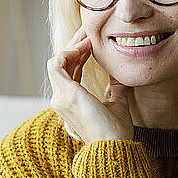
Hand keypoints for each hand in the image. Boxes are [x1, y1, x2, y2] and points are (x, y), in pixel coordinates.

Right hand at [47, 25, 133, 143]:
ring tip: (88, 36)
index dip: (80, 54)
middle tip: (88, 30)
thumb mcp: (117, 102)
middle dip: (75, 44)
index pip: (71, 71)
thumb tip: (120, 73)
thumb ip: (115, 87)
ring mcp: (60, 97)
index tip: (93, 41)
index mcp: (71, 102)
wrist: (113, 146)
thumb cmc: (115, 131)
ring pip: (58, 61)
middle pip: (63, 63)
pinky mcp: (65, 93)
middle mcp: (62, 99)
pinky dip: (69, 52)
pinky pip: (57, 63)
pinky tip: (85, 46)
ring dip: (73, 45)